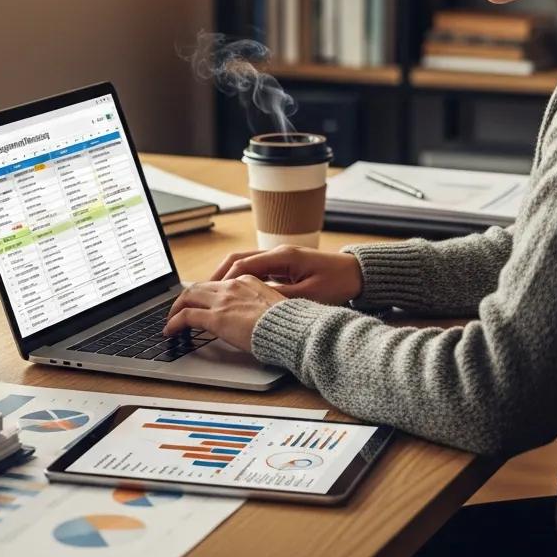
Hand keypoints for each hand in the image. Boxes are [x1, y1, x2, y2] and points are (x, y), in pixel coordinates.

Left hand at [162, 275, 284, 350]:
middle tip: (178, 310)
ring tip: (171, 321)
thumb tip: (253, 315)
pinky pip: (186, 316)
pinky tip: (170, 331)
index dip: (205, 294)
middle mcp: (233, 286)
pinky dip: (174, 323)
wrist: (290, 328)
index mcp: (248, 280)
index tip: (200, 303)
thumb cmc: (287, 322)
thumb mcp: (274, 305)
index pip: (218, 284)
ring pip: (188, 297)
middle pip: (199, 287)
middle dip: (185, 298)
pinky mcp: (216, 317)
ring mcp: (223, 300)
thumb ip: (259, 305)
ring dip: (176, 309)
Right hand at [208, 244, 362, 305]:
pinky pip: (255, 268)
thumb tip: (254, 304)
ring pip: (244, 263)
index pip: (242, 265)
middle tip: (199, 294)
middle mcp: (278, 252)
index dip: (222, 281)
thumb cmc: (338, 283)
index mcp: (282, 256)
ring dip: (226, 276)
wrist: (358, 273)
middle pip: (237, 259)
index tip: (207, 296)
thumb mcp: (308, 296)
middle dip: (216, 276)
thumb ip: (280, 298)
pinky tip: (234, 293)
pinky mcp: (285, 264)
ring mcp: (280, 257)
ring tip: (210, 294)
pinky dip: (240, 278)